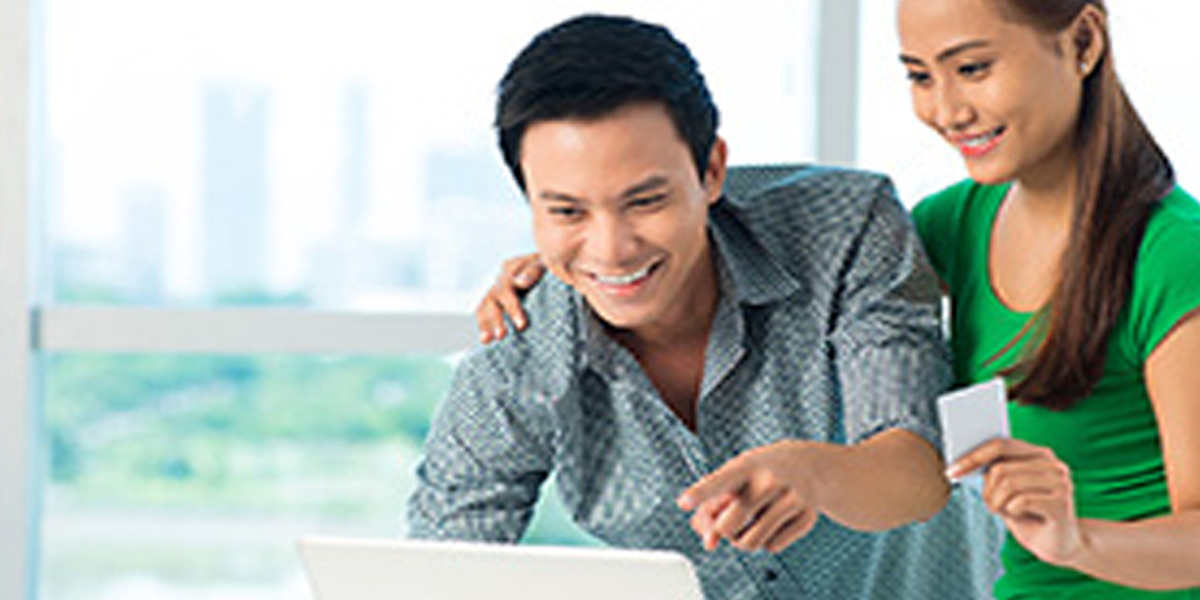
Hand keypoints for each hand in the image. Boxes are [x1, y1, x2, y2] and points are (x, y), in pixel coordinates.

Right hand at [475, 253, 545, 342]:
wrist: (553, 264)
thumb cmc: (550, 264)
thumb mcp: (546, 263)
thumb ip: (534, 271)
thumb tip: (521, 282)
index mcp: (512, 268)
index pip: (507, 287)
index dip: (513, 308)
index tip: (521, 325)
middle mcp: (501, 278)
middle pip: (493, 298)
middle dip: (497, 319)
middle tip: (501, 335)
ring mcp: (497, 289)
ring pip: (485, 305)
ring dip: (485, 323)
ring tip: (486, 340)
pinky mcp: (496, 300)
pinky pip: (485, 312)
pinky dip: (484, 325)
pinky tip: (485, 340)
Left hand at [676, 441, 821, 552]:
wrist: (812, 466)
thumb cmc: (762, 471)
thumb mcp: (737, 476)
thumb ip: (713, 506)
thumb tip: (708, 543)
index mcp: (746, 466)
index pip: (718, 482)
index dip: (700, 493)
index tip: (683, 502)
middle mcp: (769, 481)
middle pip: (727, 527)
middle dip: (723, 529)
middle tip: (731, 518)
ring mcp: (791, 499)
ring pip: (749, 543)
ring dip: (742, 540)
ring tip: (749, 522)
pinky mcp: (806, 517)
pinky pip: (772, 547)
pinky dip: (767, 540)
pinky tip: (774, 521)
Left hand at [948, 438, 1085, 566]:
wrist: (1060, 545)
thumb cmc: (1029, 516)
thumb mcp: (1006, 493)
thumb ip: (993, 474)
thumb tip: (965, 462)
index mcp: (1039, 454)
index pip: (1000, 444)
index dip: (972, 457)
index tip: (951, 471)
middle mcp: (1053, 464)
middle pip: (1000, 468)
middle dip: (987, 491)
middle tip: (991, 506)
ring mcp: (1060, 481)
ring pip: (1008, 483)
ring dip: (997, 503)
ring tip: (1006, 512)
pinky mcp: (1062, 502)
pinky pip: (1020, 501)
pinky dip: (1011, 512)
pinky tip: (1021, 517)